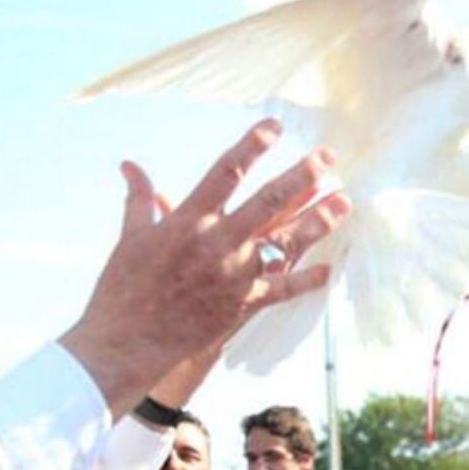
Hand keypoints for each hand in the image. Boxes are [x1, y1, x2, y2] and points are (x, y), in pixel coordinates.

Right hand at [59, 119, 349, 417]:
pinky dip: (306, 281)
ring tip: (344, 201)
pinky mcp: (242, 305)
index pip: (226, 172)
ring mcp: (234, 275)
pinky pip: (282, 290)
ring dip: (317, 221)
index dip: (251, 146)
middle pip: (268, 201)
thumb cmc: (124, 288)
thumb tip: (129, 164)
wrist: (128, 342)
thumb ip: (139, 197)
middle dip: (301, 176)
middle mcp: (217, 244)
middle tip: (327, 157)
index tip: (275, 127)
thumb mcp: (130, 237)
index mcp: (188, 221)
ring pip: (285, 242)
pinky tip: (328, 269)